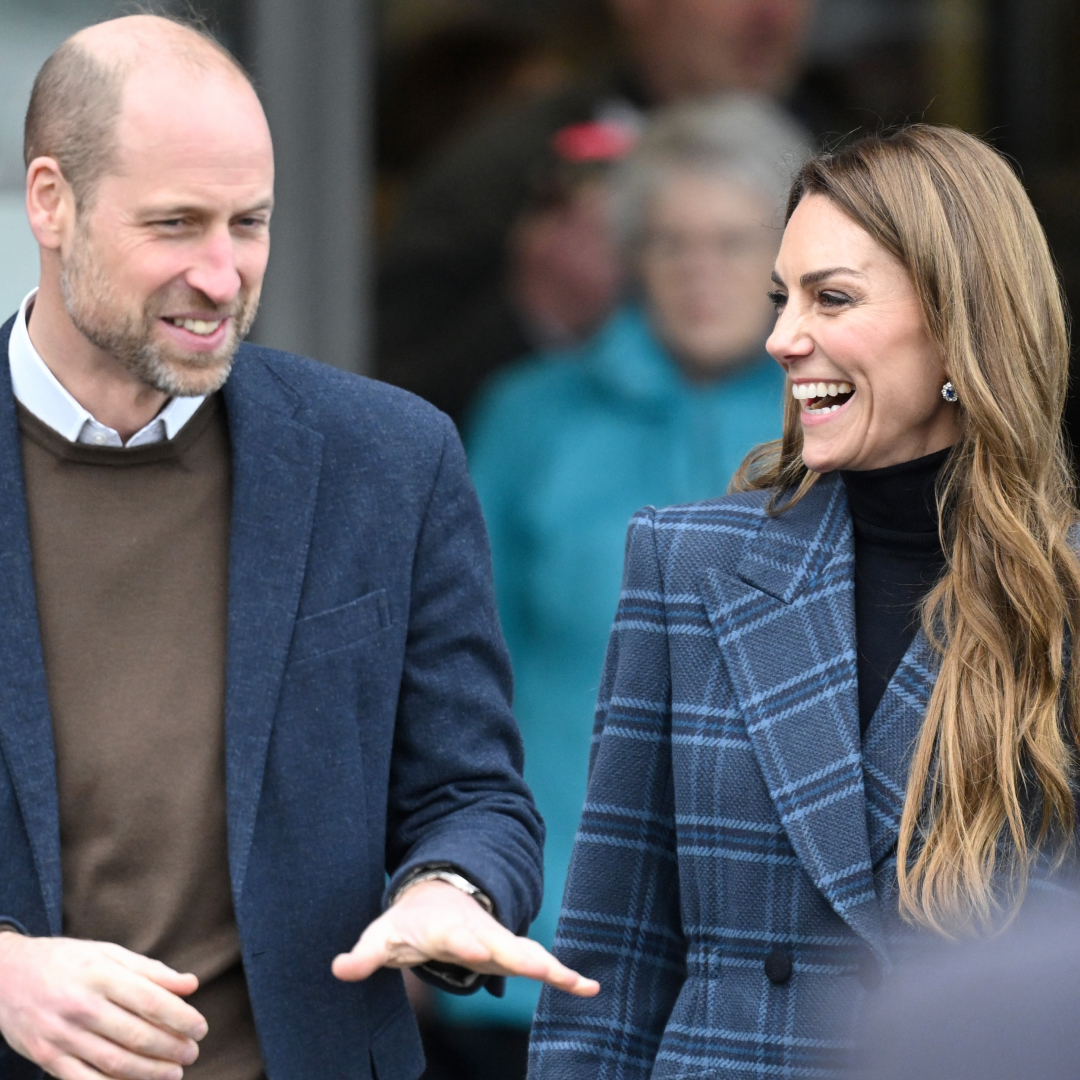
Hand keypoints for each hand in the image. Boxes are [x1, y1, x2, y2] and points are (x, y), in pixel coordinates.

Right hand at [0, 933, 206, 1079]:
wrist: (6, 975)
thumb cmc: (66, 960)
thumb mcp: (108, 953)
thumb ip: (151, 970)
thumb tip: (191, 985)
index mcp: (101, 974)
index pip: (151, 1001)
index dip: (181, 1018)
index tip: (201, 1028)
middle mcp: (81, 1005)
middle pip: (137, 1035)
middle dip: (171, 1048)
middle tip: (192, 1053)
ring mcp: (62, 1035)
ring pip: (115, 1062)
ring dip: (150, 1073)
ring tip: (174, 1073)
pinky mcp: (46, 1057)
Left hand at [331, 880, 599, 996]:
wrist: (441, 897)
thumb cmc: (413, 922)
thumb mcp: (385, 935)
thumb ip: (364, 954)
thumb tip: (339, 969)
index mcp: (450, 929)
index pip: (459, 938)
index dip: (466, 945)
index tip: (476, 952)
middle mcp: (482, 934)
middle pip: (506, 946)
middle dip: (524, 958)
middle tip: (546, 969)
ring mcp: (501, 943)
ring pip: (531, 956)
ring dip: (555, 969)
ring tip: (584, 984)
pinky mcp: (511, 954)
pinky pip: (541, 965)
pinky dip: (564, 976)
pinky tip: (591, 988)